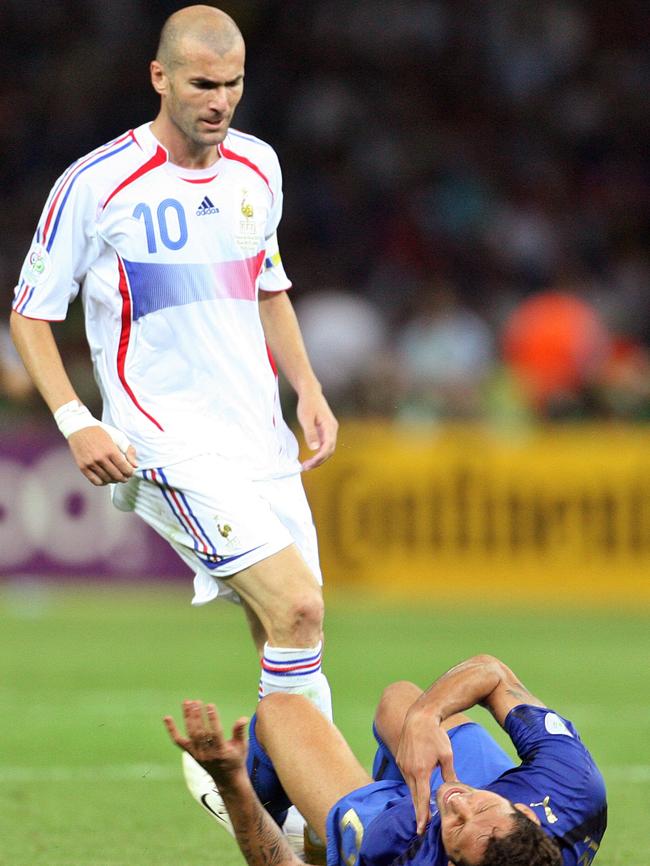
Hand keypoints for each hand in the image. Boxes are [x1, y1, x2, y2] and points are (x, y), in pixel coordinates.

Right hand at [68, 426, 137, 485]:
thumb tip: (135, 466)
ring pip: (107, 480)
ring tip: (117, 477)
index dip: (130, 473)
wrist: (80, 428)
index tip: (131, 472)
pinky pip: (95, 481)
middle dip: (124, 478)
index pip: (125, 469)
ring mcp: (91, 464)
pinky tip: (107, 479)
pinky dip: (103, 483)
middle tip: (126, 476)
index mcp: (111, 450)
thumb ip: (129, 450)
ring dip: (114, 481)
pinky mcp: (83, 467)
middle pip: (117, 476)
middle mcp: (100, 458)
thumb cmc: (102, 432)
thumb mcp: (119, 437)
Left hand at [164, 700, 248, 788]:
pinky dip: (172, 730)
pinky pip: (178, 741)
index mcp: (221, 752)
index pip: (215, 733)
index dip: (213, 719)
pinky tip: (167, 718)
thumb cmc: (236, 760)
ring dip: (188, 717)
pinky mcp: (190, 753)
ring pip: (190, 734)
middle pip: (199, 733)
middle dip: (197, 716)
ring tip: (188, 702)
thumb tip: (243, 718)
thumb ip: (239, 732)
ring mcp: (197, 754)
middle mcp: (207, 754)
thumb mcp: (242, 747)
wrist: (227, 780)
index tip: (210, 705)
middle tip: (196, 701)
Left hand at [297, 389, 337, 470]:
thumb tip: (315, 449)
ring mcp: (330, 430)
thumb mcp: (306, 418)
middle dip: (319, 461)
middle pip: (329, 450)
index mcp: (330, 427)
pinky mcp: (326, 431)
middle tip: (305, 467)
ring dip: (319, 459)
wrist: (310, 392)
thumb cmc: (307, 404)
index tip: (309, 464)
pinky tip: (310, 457)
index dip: (319, 457)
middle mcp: (333, 430)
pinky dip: (318, 453)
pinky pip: (324, 445)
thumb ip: (310, 433)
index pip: (328, 447)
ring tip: (307, 465)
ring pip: (327, 449)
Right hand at [396, 707, 456, 833]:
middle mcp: (408, 770)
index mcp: (420, 771)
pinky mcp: (400, 759)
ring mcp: (402, 764)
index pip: (421, 799)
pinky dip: (413, 785)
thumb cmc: (435, 735)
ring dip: (416, 797)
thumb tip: (454, 788)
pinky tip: (418, 788)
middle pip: (414, 796)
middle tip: (422, 827)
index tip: (421, 829)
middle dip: (419, 811)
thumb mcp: (447, 755)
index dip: (422, 815)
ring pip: (410, 787)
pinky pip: (407, 777)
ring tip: (422, 809)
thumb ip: (449, 774)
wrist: (419, 717)